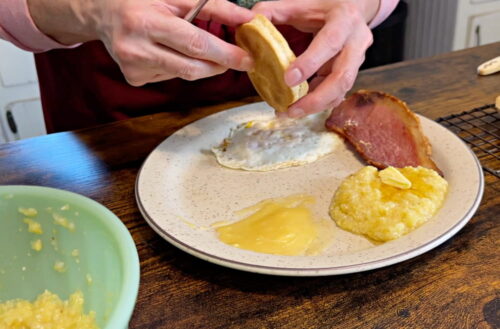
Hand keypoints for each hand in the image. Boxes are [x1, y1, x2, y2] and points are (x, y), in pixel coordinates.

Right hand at [29, 0, 254, 85]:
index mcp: (145, 22)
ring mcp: (133, 68)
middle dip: (219, 64)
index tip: (246, 58)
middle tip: (238, 60)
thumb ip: (212, 7)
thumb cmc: (143, 1)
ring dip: (199, 63)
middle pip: (191, 67)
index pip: (194, 44)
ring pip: (183, 73)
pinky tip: (167, 51)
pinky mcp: (134, 79)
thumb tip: (245, 19)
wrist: (103, 15)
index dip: (224, 53)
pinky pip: (171, 76)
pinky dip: (179, 65)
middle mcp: (135, 48)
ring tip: (191, 45)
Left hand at [252, 0, 376, 116]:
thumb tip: (249, 24)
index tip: (288, 80)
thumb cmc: (323, 6)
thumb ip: (273, 11)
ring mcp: (357, 60)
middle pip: (342, 77)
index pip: (330, 42)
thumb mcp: (300, 2)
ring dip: (315, 106)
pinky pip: (336, 94)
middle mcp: (356, 42)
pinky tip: (298, 108)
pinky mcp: (351, 73)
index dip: (311, 62)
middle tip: (290, 110)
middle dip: (316, 98)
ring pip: (341, 91)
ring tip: (289, 113)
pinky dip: (318, 104)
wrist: (352, 8)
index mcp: (344, 19)